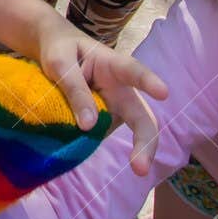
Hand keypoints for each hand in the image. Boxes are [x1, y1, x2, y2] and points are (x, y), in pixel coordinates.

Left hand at [30, 20, 168, 175]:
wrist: (55, 52)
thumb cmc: (60, 50)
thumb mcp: (59, 62)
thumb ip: (74, 88)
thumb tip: (89, 126)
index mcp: (113, 65)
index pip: (133, 71)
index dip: (148, 82)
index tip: (163, 93)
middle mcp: (121, 90)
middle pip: (142, 117)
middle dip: (146, 143)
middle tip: (141, 168)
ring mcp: (116, 108)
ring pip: (125, 132)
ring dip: (125, 149)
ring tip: (106, 151)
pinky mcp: (105, 122)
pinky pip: (100, 136)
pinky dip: (90, 144)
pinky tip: (76, 143)